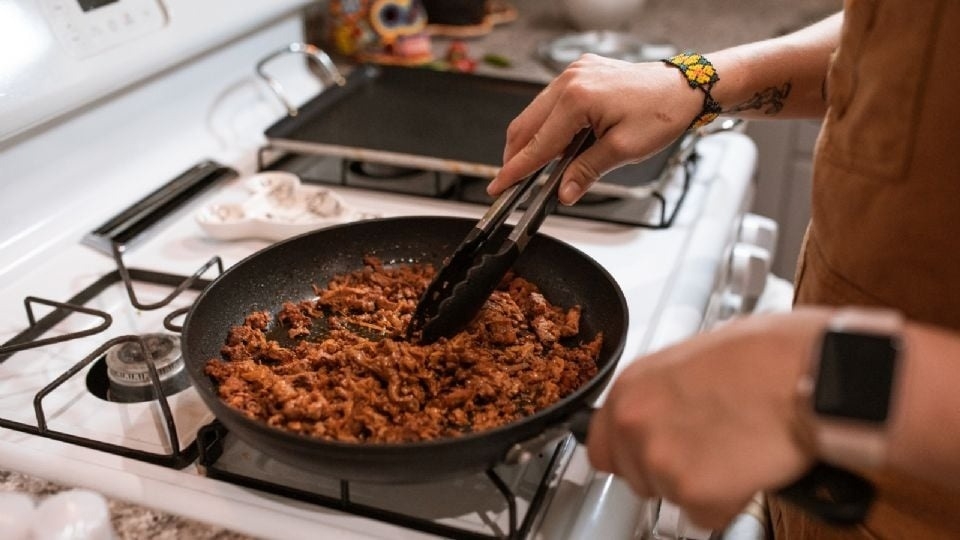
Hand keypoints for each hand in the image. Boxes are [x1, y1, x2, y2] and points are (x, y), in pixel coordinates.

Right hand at [487, 54, 701, 204]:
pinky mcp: (580, 72)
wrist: (685, 87)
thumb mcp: (622, 150)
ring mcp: (574, 73)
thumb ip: (586, 171)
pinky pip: (550, 102)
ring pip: (535, 113)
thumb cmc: (662, 111)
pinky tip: (554, 144)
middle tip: (510, 182)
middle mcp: (570, 80)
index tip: (498, 187)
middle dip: (516, 156)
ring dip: (531, 141)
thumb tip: (563, 192)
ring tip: (534, 168)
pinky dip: (547, 125)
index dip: (515, 170)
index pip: (537, 143)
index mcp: (577, 98)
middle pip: (526, 125)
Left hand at [587, 310, 829, 528]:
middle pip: (637, 477)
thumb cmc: (767, 354)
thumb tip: (669, 409)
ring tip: (737, 450)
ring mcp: (661, 460)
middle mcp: (635, 423)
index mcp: (632, 387)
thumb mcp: (696, 358)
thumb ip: (667, 392)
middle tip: (712, 448)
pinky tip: (748, 467)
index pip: (601, 445)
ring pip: (672, 497)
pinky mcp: (694, 491)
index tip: (650, 456)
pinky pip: (704, 515)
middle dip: (673, 471)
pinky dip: (728, 501)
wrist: (809, 371)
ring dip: (703, 485)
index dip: (631, 455)